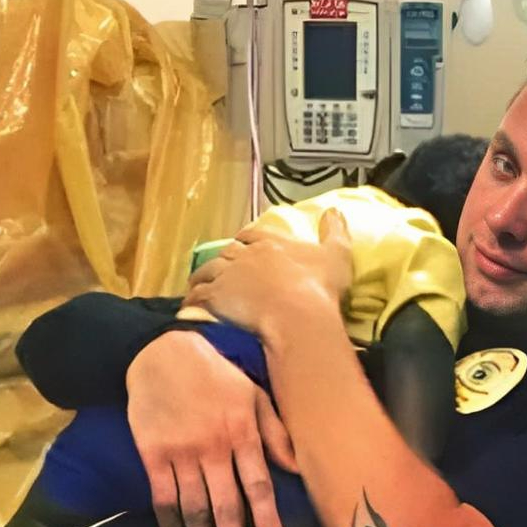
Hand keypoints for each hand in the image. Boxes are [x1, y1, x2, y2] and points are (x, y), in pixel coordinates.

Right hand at [126, 330, 297, 526]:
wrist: (160, 351)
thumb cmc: (214, 375)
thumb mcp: (253, 394)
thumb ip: (275, 432)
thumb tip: (295, 468)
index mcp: (242, 432)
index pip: (258, 485)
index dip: (266, 520)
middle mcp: (213, 447)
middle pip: (225, 507)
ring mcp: (181, 453)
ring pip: (193, 510)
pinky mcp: (153, 455)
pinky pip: (164, 500)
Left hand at [184, 209, 353, 336]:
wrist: (299, 315)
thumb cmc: (320, 287)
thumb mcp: (337, 255)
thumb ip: (335, 232)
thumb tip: (334, 210)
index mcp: (272, 243)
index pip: (252, 234)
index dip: (247, 240)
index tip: (245, 245)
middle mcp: (246, 254)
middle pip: (227, 252)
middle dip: (224, 260)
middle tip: (223, 272)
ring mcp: (228, 275)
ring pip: (207, 270)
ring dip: (202, 278)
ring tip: (199, 288)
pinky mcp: (216, 297)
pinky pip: (198, 296)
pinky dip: (192, 300)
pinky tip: (189, 307)